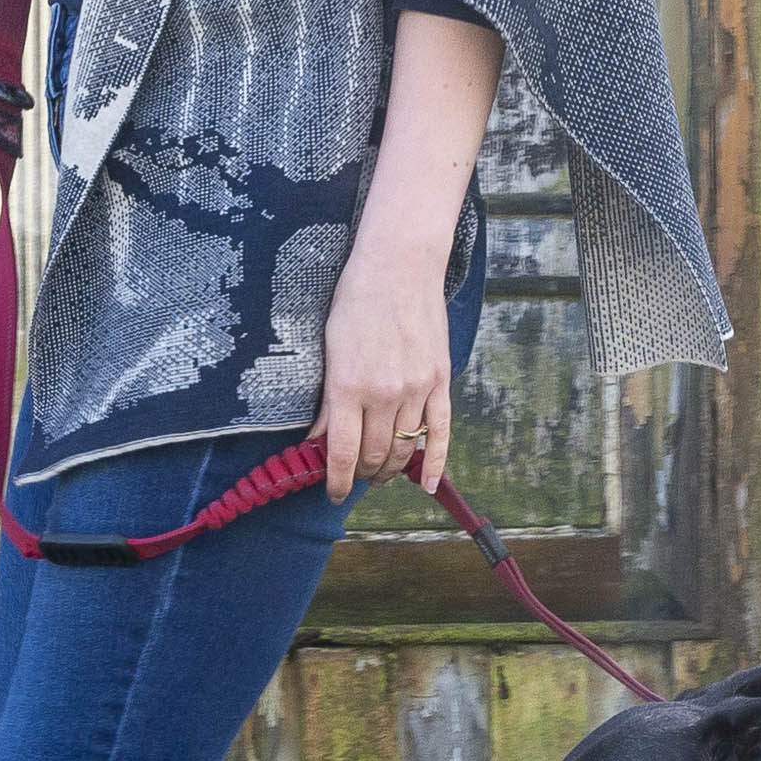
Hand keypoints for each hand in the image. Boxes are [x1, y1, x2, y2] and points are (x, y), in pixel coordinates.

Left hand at [312, 234, 454, 501]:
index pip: (342, 453)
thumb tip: (319, 441)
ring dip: (389, 468)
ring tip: (379, 473)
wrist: (400, 267)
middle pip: (373, 455)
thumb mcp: (330, 349)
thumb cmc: (356, 302)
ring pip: (403, 448)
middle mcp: (384, 394)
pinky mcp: (439, 381)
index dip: (336, 481)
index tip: (332, 493)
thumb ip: (328, 401)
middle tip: (354, 476)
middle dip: (361, 474)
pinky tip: (427, 484)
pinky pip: (440, 432)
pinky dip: (434, 463)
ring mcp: (416, 389)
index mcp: (348, 386)